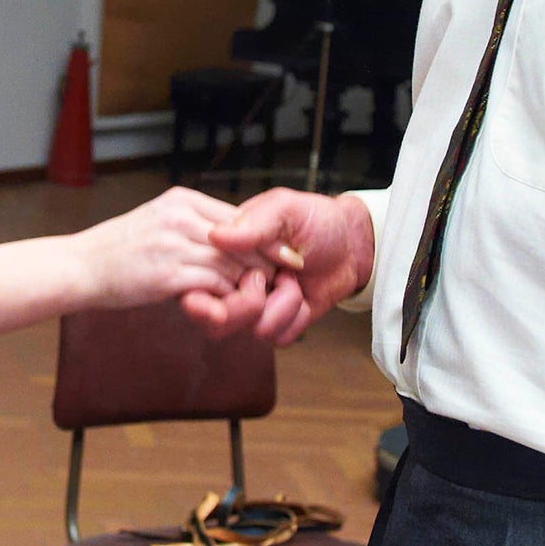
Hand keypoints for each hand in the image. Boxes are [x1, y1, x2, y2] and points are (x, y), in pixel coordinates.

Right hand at [75, 186, 264, 309]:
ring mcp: (173, 245)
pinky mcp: (168, 275)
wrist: (81, 266)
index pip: (239, 217)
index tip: (281, 257)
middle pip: (243, 240)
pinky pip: (215, 285)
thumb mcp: (160, 220)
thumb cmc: (121, 248)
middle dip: (264, 262)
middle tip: (279, 281)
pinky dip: (228, 296)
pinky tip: (228, 304)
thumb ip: (194, 224)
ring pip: (232, 264)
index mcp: (182, 200)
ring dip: (247, 283)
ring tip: (256, 295)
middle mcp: (180, 217)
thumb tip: (233, 237)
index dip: (264, 240)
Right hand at [182, 189, 373, 344]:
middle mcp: (231, 281)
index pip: (193, 278)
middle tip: (267, 276)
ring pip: (243, 327)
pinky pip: (273, 335)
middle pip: (210, 315)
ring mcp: (253, 306)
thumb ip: (252, 224)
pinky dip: (292, 316)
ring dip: (277, 305)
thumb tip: (216, 236)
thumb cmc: (313, 219)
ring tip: (291, 281)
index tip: (215, 295)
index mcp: (223, 252)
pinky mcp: (276, 324)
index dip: (200, 293)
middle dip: (243, 300)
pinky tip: (301, 297)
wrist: (351, 244)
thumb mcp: (284, 209)